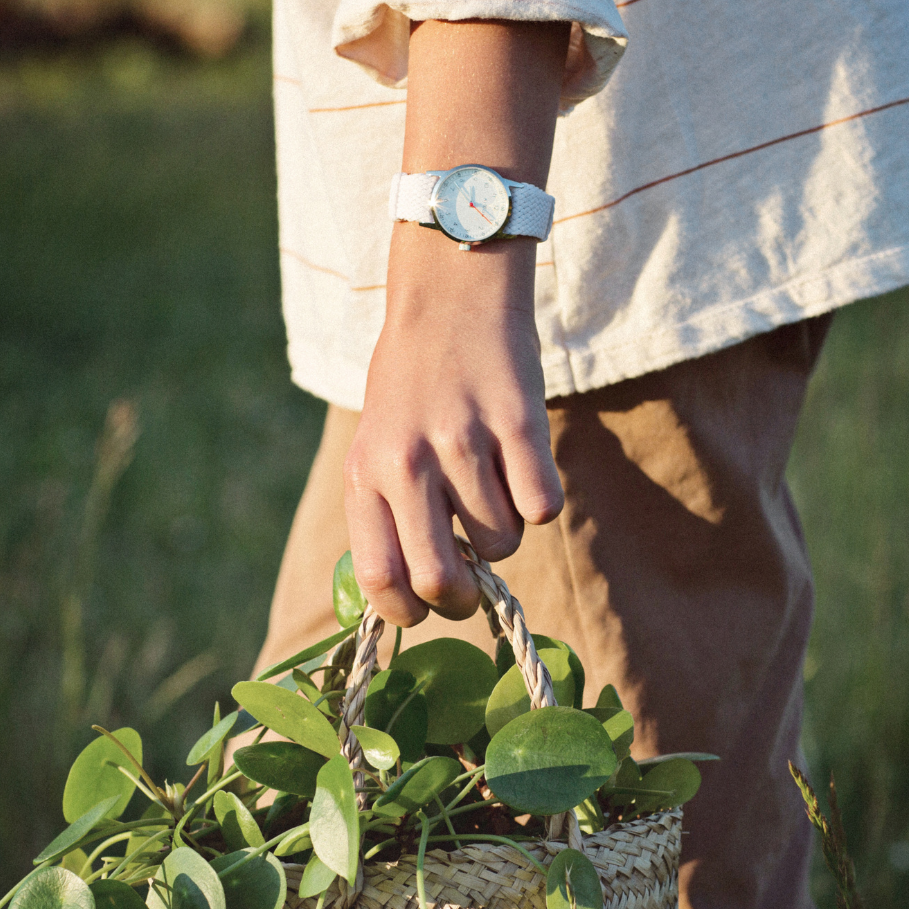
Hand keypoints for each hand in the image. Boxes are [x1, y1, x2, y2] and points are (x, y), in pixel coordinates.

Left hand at [344, 227, 562, 625]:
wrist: (451, 296)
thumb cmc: (413, 384)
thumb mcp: (375, 445)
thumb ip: (387, 514)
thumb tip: (414, 597)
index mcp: (366, 474)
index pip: (380, 580)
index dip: (409, 612)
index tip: (427, 606)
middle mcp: (408, 463)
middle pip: (442, 581)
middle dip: (464, 599)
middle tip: (475, 579)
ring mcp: (465, 443)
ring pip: (501, 544)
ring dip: (505, 531)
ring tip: (492, 485)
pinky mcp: (519, 425)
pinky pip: (543, 507)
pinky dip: (540, 500)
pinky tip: (521, 466)